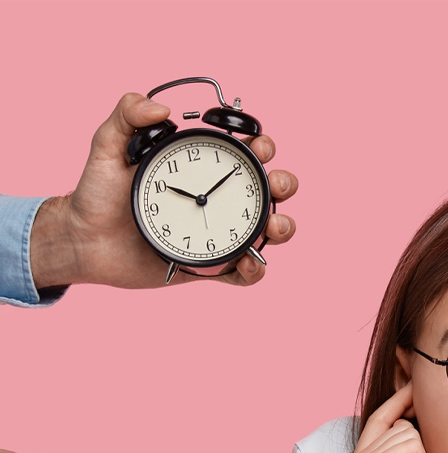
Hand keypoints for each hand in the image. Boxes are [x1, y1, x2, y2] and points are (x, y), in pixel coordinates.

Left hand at [30, 93, 297, 289]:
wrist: (86, 242)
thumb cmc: (97, 194)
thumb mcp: (106, 147)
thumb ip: (126, 116)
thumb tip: (161, 107)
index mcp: (201, 169)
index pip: (243, 155)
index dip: (261, 148)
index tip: (258, 147)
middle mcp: (216, 201)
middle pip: (268, 191)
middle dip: (283, 185)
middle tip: (274, 186)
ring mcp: (217, 235)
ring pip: (267, 231)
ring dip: (282, 227)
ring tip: (272, 227)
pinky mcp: (211, 268)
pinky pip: (244, 272)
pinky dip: (255, 270)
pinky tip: (249, 262)